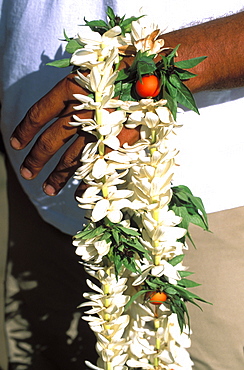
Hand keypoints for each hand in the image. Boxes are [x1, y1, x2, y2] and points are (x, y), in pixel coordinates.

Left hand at [10, 73, 139, 195]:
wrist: (156, 72)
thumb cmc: (122, 69)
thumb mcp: (92, 74)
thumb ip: (76, 93)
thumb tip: (62, 115)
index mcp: (71, 89)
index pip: (38, 114)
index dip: (24, 131)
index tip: (15, 145)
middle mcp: (80, 110)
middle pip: (50, 141)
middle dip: (36, 160)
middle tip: (26, 174)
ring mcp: (99, 129)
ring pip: (71, 158)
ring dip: (57, 176)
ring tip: (47, 189)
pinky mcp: (118, 141)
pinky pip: (98, 167)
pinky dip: (87, 183)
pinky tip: (78, 196)